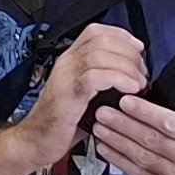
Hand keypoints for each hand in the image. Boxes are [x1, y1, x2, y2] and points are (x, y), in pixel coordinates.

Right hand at [18, 26, 145, 168]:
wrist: (34, 142)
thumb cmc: (62, 123)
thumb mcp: (84, 95)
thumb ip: (102, 80)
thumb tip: (133, 75)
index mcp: (70, 60)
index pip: (96, 31)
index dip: (121, 36)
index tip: (138, 50)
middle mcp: (67, 63)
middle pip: (102, 39)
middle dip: (128, 52)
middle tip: (141, 72)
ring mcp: (66, 77)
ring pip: (100, 54)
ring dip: (127, 66)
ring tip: (138, 82)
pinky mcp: (68, 94)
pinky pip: (96, 76)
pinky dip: (119, 79)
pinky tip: (130, 89)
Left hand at [90, 99, 174, 174]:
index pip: (172, 124)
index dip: (146, 112)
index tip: (126, 101)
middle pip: (152, 140)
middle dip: (123, 124)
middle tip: (103, 111)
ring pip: (142, 157)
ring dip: (117, 141)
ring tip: (100, 127)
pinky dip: (120, 162)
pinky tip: (107, 149)